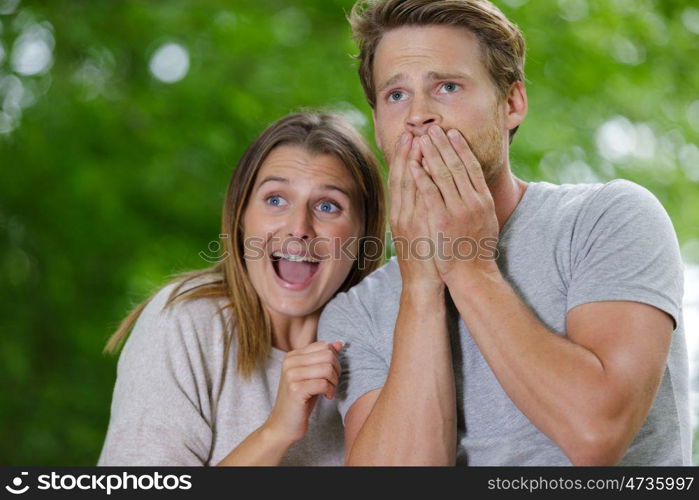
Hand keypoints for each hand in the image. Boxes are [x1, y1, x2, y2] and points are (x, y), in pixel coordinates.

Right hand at [264, 340, 342, 445]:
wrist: (283, 425)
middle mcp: (290, 362)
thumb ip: (324, 358)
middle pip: (328, 355)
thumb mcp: (313, 376)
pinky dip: (330, 391)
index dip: (334, 360)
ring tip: (329, 391)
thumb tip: (339, 343)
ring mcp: (291, 375)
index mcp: (293, 355)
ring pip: (327, 369)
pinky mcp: (295, 389)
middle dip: (336, 370)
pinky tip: (326, 397)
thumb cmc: (300, 400)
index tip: (331, 374)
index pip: (324, 346)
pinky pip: (323, 383)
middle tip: (332, 384)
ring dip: (334, 382)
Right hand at [388, 132, 443, 293]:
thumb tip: (426, 193)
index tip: (408, 137)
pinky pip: (418, 201)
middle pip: (401, 178)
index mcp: (400, 214)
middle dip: (406, 154)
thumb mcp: (418, 233)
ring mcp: (408, 222)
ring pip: (408, 186)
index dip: (403, 158)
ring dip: (413, 162)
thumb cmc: (426, 259)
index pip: (400, 180)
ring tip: (419, 140)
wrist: (423, 285)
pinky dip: (420, 183)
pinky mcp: (418, 229)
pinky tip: (424, 167)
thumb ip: (420, 212)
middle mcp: (401, 215)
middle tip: (411, 131)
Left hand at [410, 126, 499, 284]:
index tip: (451, 133)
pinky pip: (429, 193)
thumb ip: (479, 202)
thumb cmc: (476, 250)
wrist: (471, 274)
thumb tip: (475, 185)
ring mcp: (457, 210)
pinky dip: (422, 176)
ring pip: (442, 174)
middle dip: (443, 144)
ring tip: (421, 137)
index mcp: (482, 199)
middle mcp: (472, 201)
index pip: (471, 166)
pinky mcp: (441, 220)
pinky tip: (414, 163)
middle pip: (456, 165)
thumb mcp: (485, 222)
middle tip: (433, 127)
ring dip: (431, 153)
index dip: (460, 148)